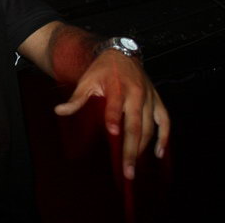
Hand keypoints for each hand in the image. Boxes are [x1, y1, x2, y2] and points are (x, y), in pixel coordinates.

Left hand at [54, 49, 170, 179]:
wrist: (121, 54)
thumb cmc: (101, 70)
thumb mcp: (86, 80)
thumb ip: (76, 98)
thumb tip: (59, 111)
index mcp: (117, 87)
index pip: (115, 106)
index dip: (114, 118)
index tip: (112, 133)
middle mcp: (136, 94)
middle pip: (135, 125)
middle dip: (131, 149)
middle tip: (127, 170)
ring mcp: (149, 98)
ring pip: (150, 127)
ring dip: (144, 148)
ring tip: (134, 166)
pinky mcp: (157, 100)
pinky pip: (165, 121)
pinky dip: (165, 137)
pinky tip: (159, 153)